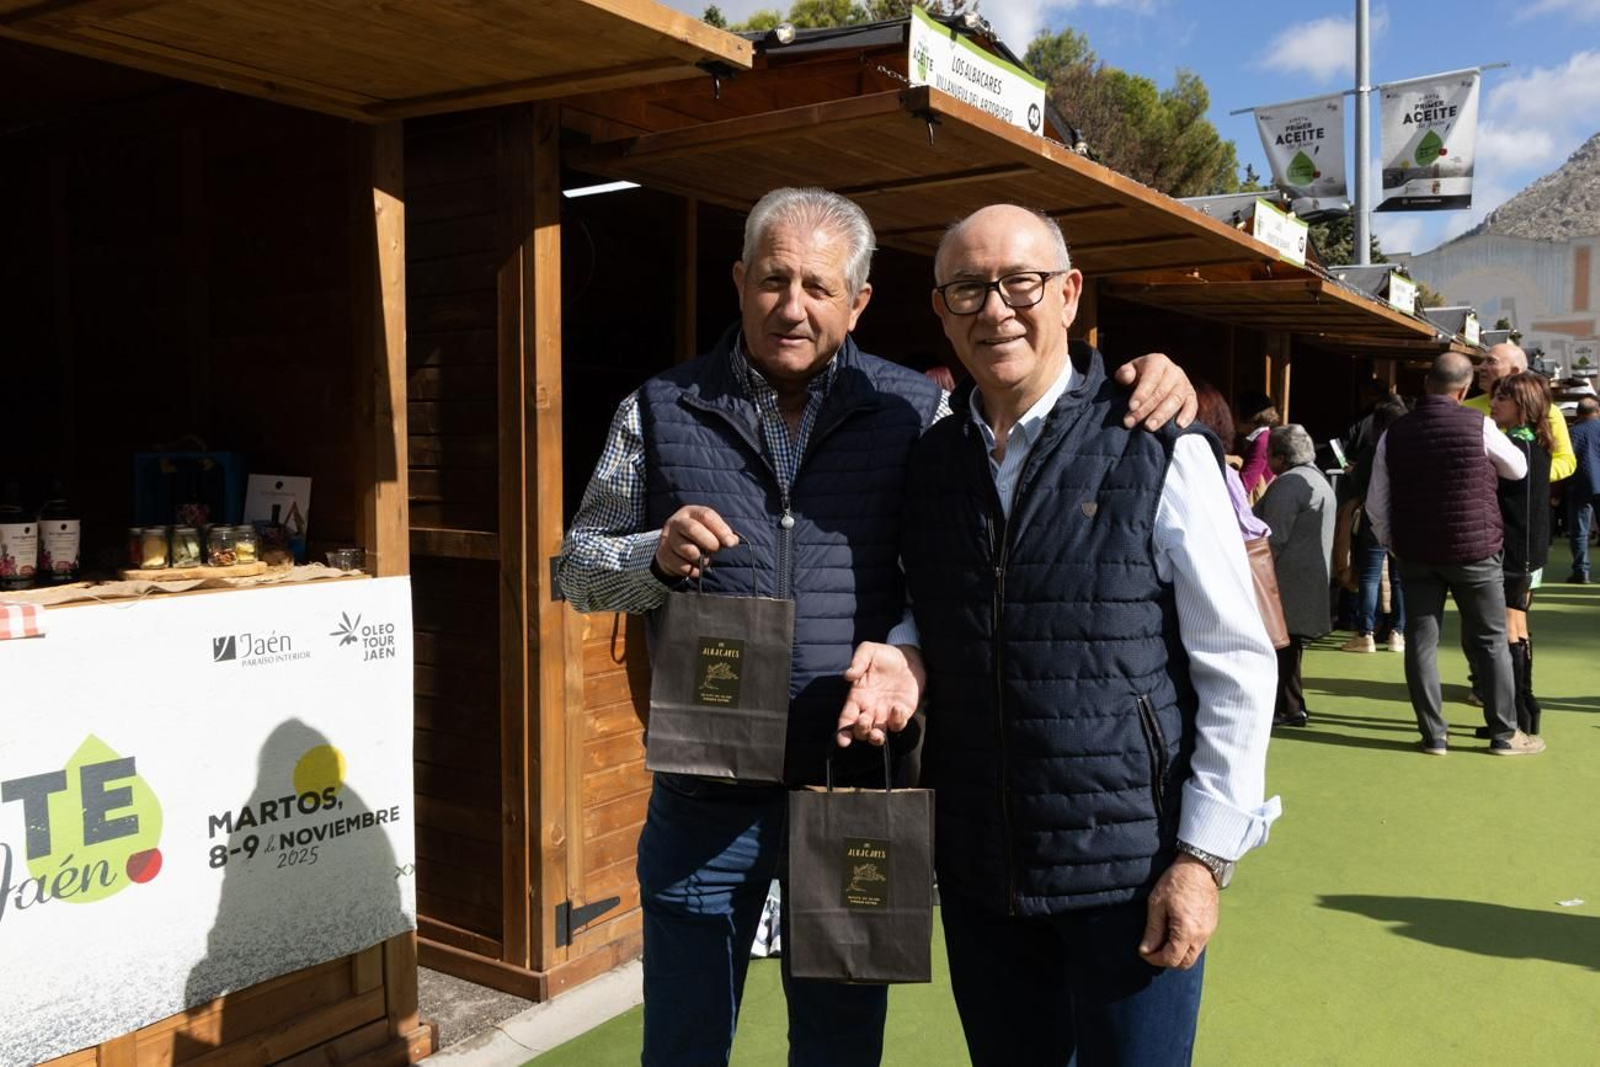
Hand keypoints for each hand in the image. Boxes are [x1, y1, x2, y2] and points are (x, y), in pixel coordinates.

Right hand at [654, 505, 737, 579]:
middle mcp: (676, 522)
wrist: (672, 548)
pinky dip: (693, 569)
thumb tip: (732, 541)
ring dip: (701, 558)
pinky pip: (680, 565)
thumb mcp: (709, 530)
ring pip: (687, 549)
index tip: (731, 542)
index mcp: (691, 512)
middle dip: (709, 541)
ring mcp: (667, 537)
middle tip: (716, 549)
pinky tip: (696, 568)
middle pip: (693, 529)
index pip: (706, 516)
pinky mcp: (663, 553)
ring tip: (705, 559)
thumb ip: (722, 533)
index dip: (720, 529)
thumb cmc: (698, 536)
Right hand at [836, 643, 925, 746]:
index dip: (843, 732)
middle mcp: (870, 709)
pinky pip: (898, 724)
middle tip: (864, 722)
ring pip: (879, 735)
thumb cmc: (885, 655)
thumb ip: (858, 661)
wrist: (909, 657)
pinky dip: (897, 721)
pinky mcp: (902, 712)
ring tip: (878, 734)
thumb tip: (848, 675)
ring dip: (876, 738)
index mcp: (857, 697)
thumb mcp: (868, 651)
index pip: (846, 719)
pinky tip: (897, 708)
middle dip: (860, 732)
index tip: (843, 741)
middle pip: (861, 731)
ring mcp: (886, 713)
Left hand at [1117, 353, 1196, 430]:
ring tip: (1149, 427)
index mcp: (1158, 361)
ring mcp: (1184, 383)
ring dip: (1162, 415)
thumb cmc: (1136, 377)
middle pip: (1161, 392)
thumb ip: (1124, 374)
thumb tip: (1127, 375)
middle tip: (1131, 422)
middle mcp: (1174, 371)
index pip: (1151, 377)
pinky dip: (1187, 415)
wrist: (1151, 381)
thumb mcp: (1127, 372)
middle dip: (1145, 409)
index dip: (1141, 393)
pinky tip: (1179, 426)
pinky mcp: (1190, 395)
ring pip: (1176, 400)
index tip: (1131, 407)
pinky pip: (1192, 405)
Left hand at [1137, 854, 1218, 969]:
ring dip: (1178, 953)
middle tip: (1153, 949)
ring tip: (1163, 939)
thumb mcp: (1157, 904)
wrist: (1199, 867)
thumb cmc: (1176, 882)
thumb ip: (1153, 930)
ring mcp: (1209, 932)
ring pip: (1193, 955)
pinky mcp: (1211, 926)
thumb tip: (1146, 950)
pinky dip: (1186, 945)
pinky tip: (1175, 932)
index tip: (1144, 952)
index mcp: (1186, 931)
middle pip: (1184, 963)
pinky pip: (1199, 945)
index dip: (1155, 959)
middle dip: (1167, 960)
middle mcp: (1201, 936)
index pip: (1171, 959)